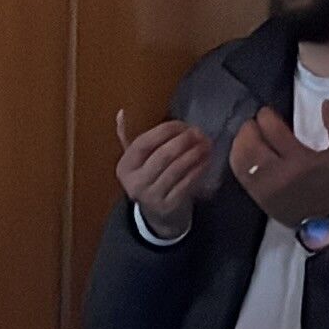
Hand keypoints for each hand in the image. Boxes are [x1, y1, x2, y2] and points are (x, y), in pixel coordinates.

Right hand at [113, 110, 219, 237]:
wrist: (157, 216)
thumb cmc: (148, 179)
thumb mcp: (135, 161)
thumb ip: (127, 136)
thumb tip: (121, 112)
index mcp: (125, 166)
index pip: (144, 143)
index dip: (165, 130)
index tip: (183, 125)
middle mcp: (135, 182)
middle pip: (163, 155)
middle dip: (184, 141)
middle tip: (199, 133)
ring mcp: (152, 196)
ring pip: (177, 168)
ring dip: (194, 153)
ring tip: (206, 144)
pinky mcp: (169, 205)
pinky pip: (187, 183)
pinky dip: (198, 169)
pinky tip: (206, 159)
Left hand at [227, 105, 328, 228]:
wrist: (326, 220)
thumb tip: (325, 103)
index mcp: (299, 161)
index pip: (272, 130)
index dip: (266, 116)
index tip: (267, 113)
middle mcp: (278, 174)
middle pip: (250, 142)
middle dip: (250, 126)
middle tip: (255, 121)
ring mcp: (264, 187)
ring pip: (240, 157)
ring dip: (241, 140)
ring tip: (248, 133)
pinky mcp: (256, 195)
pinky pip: (238, 172)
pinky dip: (237, 156)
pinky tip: (244, 150)